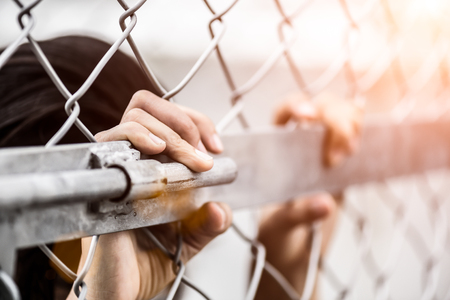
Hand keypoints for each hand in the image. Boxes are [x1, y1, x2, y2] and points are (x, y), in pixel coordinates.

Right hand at [66, 90, 230, 299]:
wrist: (122, 291)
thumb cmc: (148, 263)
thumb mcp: (189, 241)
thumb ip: (208, 224)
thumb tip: (221, 208)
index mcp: (152, 167)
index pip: (168, 119)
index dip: (196, 122)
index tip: (215, 147)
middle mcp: (132, 163)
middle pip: (148, 107)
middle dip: (185, 121)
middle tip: (202, 154)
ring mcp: (116, 169)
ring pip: (134, 118)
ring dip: (169, 131)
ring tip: (188, 156)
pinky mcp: (101, 181)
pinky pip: (111, 144)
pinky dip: (137, 137)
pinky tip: (157, 150)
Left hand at [256, 91, 361, 298]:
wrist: (291, 255)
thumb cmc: (276, 237)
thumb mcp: (279, 228)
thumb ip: (297, 215)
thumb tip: (325, 202)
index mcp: (274, 152)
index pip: (284, 113)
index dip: (296, 106)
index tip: (307, 116)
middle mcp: (299, 147)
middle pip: (320, 107)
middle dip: (335, 118)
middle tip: (339, 153)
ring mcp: (324, 155)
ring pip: (342, 116)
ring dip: (350, 123)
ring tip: (349, 152)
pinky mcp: (344, 169)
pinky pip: (357, 137)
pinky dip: (365, 132)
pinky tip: (364, 139)